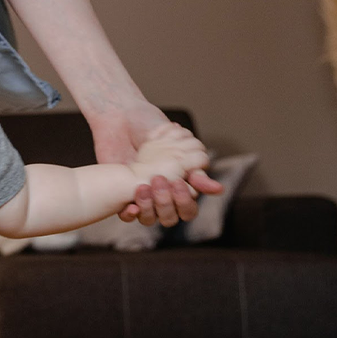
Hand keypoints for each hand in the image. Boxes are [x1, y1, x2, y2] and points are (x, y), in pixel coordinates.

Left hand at [91, 101, 222, 225]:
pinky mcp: (120, 196)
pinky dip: (129, 214)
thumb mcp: (176, 144)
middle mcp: (161, 195)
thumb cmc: (150, 129)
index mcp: (178, 185)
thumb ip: (195, 168)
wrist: (121, 118)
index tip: (178, 182)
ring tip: (142, 186)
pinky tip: (130, 205)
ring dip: (148, 207)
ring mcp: (141, 197)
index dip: (184, 201)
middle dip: (166, 203)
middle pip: (169, 218)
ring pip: (149, 219)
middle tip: (159, 180)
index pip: (187, 209)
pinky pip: (126, 216)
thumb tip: (216, 189)